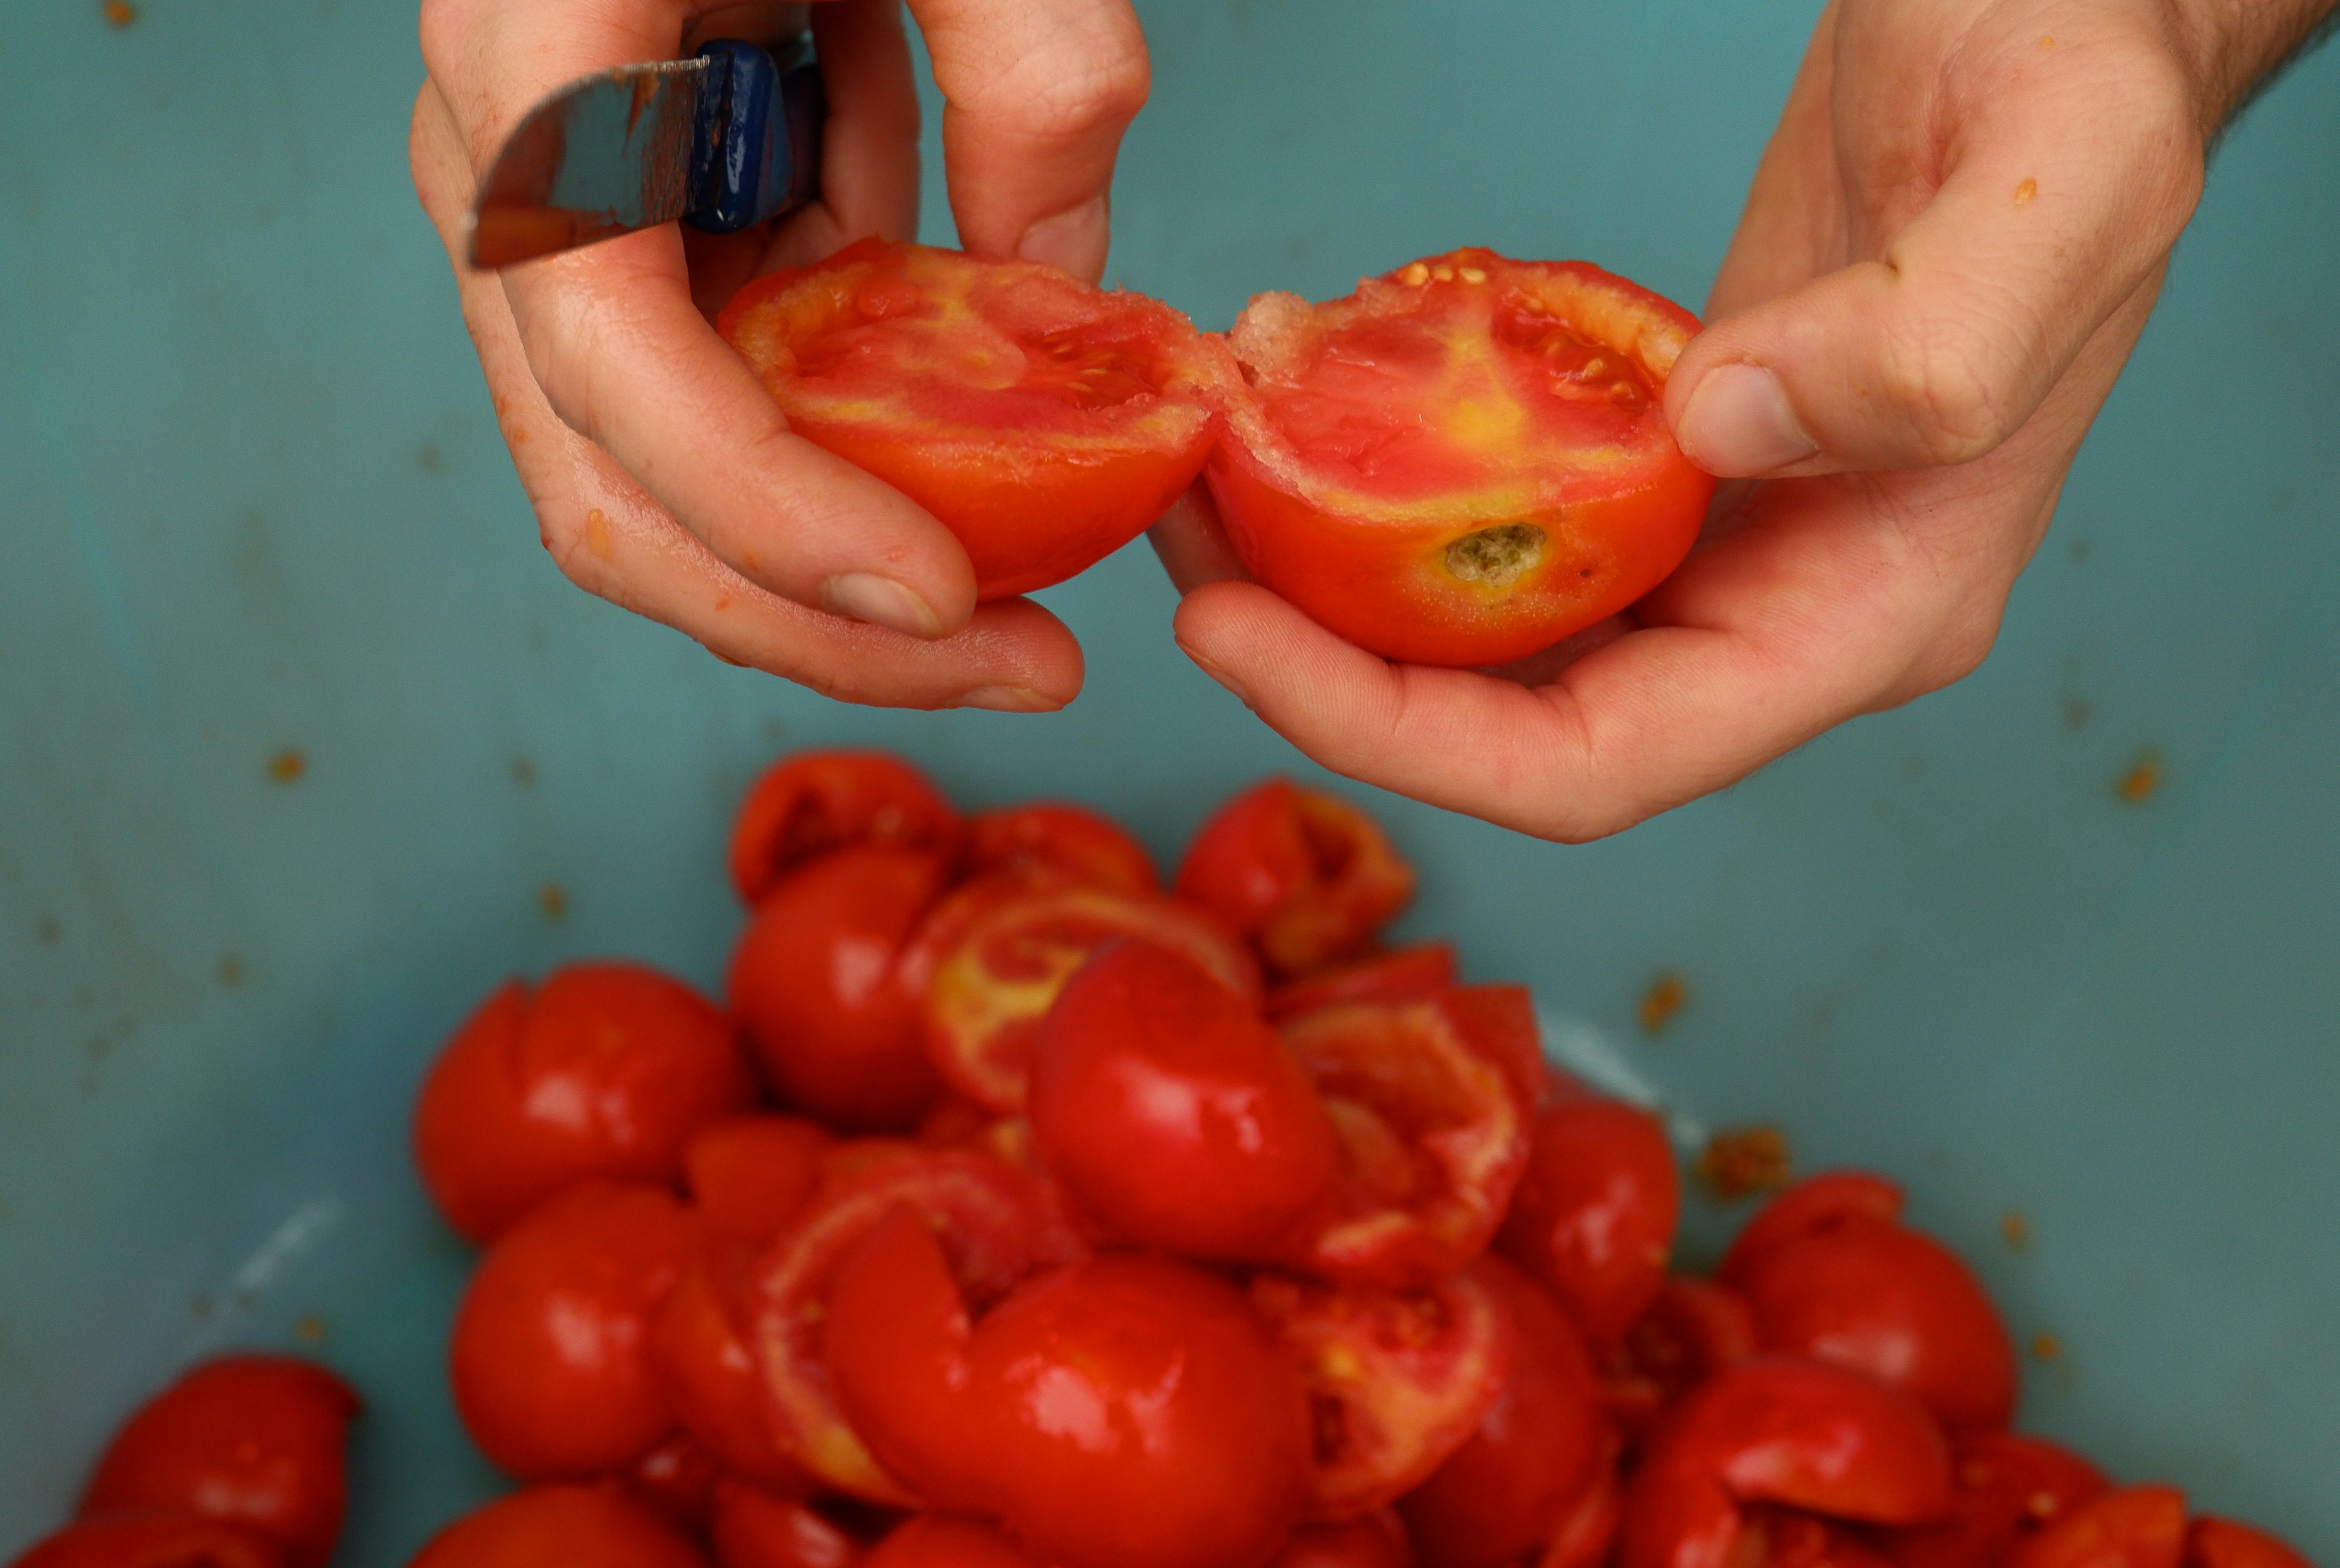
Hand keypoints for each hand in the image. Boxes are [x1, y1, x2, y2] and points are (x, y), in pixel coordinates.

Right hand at [410, 0, 1149, 709]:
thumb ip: (1030, 71)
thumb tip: (1060, 301)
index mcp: (538, 69)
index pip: (612, 363)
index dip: (771, 517)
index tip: (948, 597)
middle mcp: (507, 167)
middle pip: (618, 486)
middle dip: (822, 615)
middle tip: (1029, 666)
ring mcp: (558, 211)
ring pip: (674, 467)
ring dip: (857, 539)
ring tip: (1051, 577)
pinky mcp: (632, 225)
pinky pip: (736, 371)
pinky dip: (859, 410)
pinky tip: (978, 395)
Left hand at [1159, 0, 2335, 838]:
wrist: (2070, 12)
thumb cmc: (2079, 93)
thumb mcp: (2047, 201)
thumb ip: (1915, 352)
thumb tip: (1708, 435)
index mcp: (1870, 618)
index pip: (1596, 761)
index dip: (1401, 736)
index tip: (1235, 640)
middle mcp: (1780, 609)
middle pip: (1508, 715)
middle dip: (1325, 658)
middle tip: (1177, 552)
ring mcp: (1719, 535)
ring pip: (1489, 619)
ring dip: (1334, 566)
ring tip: (1208, 471)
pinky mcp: (1667, 449)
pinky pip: (1501, 505)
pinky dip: (1389, 468)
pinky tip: (1306, 398)